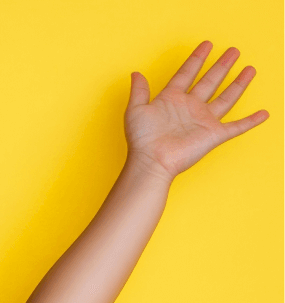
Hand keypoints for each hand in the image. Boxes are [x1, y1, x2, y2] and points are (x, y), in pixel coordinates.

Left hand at [124, 40, 268, 183]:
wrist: (152, 161)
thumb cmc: (142, 139)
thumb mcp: (135, 110)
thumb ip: (138, 91)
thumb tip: (136, 74)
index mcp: (172, 99)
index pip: (186, 74)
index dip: (196, 59)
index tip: (206, 45)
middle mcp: (190, 107)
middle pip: (210, 81)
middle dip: (222, 66)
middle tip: (233, 50)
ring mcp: (203, 120)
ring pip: (226, 98)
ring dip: (238, 84)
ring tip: (249, 68)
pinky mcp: (213, 135)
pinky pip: (236, 127)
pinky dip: (251, 121)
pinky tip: (263, 113)